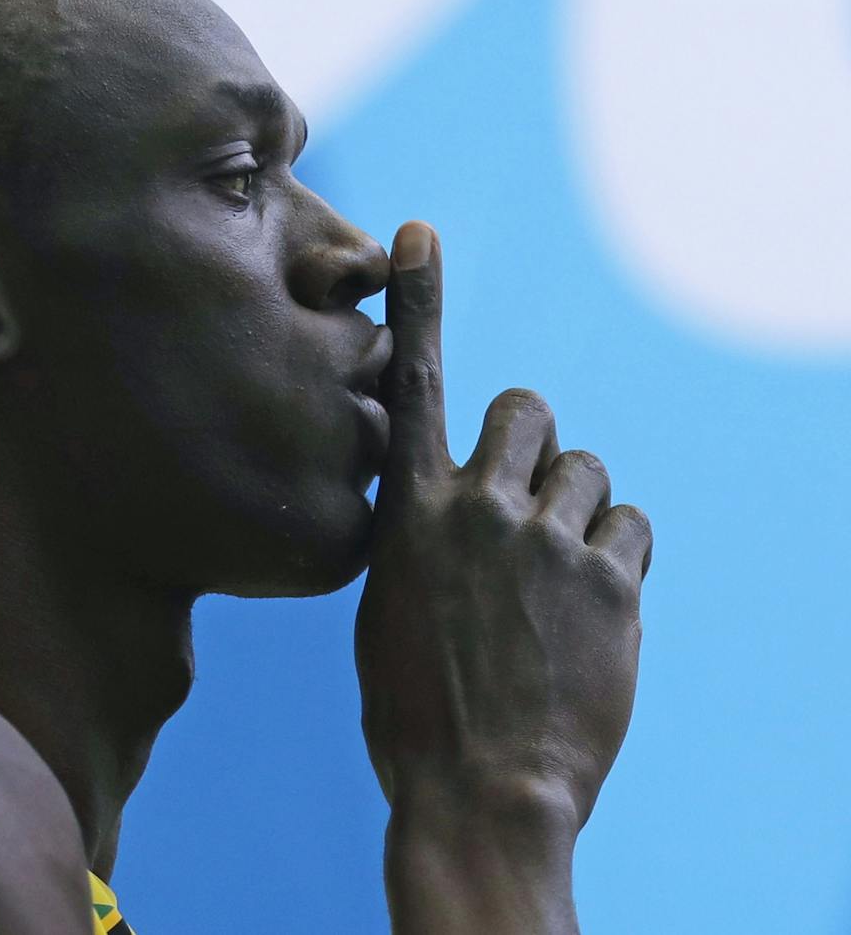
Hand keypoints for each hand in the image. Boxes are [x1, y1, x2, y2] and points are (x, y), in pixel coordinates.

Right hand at [356, 222, 651, 929]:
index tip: (419, 232)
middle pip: (528, 408)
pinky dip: (618, 559)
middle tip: (529, 499)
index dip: (421, 301)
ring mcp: (549, 543)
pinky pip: (633, 529)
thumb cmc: (417, 710)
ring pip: (591, 472)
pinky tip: (594, 611)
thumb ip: (425, 540)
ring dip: (580, 512)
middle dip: (534, 440)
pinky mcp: (613, 584)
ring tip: (559, 580)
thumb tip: (466, 508)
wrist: (481, 793)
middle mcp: (479, 510)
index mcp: (410, 516)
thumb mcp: (392, 610)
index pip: (415, 383)